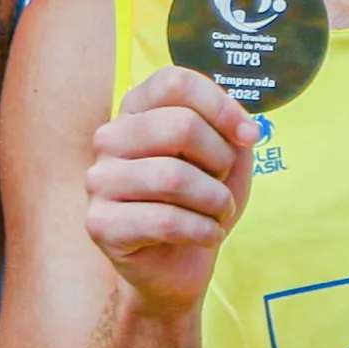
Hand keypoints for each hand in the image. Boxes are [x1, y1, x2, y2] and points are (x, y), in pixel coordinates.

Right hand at [85, 67, 259, 318]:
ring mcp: (99, 180)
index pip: (175, 82)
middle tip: (222, 183)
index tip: (249, 136)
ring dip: (215, 201)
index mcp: (136, 109)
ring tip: (217, 214)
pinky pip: (166, 221)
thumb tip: (245, 131)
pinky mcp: (100, 223)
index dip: (221, 106)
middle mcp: (110, 138)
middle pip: (179, 126)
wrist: (177, 265)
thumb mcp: (224, 156)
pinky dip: (203, 231)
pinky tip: (207, 236)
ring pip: (173, 177)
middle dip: (219, 159)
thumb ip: (231, 131)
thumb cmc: (199, 202)